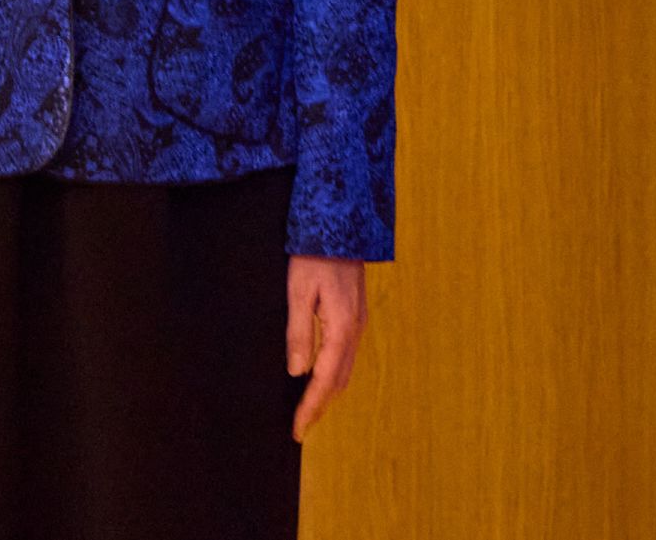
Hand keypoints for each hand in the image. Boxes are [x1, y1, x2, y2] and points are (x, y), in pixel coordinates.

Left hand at [286, 255, 366, 439]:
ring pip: (345, 371)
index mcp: (342, 328)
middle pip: (339, 381)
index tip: (298, 429)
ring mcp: (358, 323)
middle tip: (300, 428)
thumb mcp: (299, 290)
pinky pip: (346, 356)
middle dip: (320, 407)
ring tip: (308, 410)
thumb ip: (299, 331)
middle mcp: (355, 331)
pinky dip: (334, 375)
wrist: (341, 225)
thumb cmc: (314, 255)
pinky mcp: (354, 316)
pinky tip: (321, 378)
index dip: (311, 407)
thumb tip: (297, 371)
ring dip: (328, 394)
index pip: (325, 380)